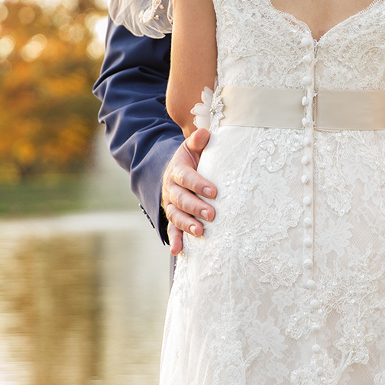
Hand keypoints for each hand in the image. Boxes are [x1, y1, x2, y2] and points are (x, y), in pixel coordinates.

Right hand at [161, 128, 216, 254]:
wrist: (176, 171)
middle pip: (182, 200)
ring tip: (200, 232)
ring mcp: (171, 205)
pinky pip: (172, 230)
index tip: (213, 191)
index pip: (186, 177)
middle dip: (196, 207)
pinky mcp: (173, 217)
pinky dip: (175, 240)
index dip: (198, 184)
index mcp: (177, 170)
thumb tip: (205, 132)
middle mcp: (171, 189)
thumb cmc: (192, 159)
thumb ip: (198, 141)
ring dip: (187, 225)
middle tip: (212, 214)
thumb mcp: (193, 148)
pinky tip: (178, 251)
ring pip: (176, 216)